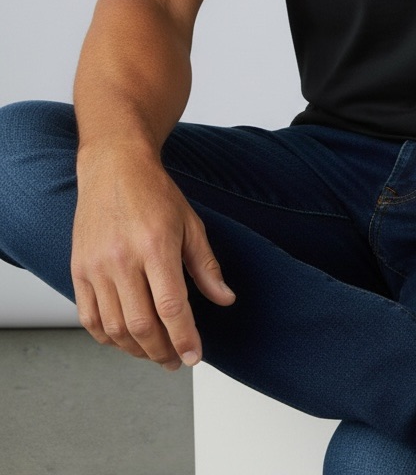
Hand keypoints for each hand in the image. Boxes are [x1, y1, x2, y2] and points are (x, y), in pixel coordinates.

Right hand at [71, 151, 234, 369]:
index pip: (171, 307)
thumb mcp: (190, 223)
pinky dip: (107, 337)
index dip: (184, 338)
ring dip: (136, 350)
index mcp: (156, 246)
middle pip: (142, 325)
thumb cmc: (154, 193)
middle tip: (175, 361)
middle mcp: (122, 260)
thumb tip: (224, 299)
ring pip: (114, 328)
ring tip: (154, 353)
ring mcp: (96, 267)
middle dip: (162, 351)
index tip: (194, 357)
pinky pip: (89, 317)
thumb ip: (206, 266)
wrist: (114, 167)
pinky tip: (124, 339)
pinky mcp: (78, 270)